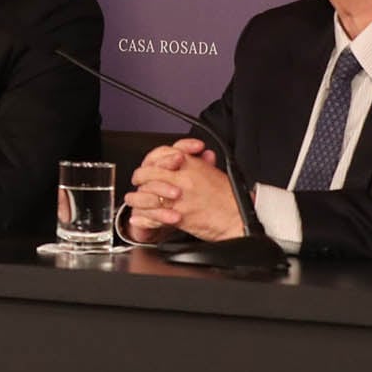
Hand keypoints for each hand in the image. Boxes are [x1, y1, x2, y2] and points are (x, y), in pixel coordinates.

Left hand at [127, 137, 244, 240]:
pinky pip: (152, 215)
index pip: (161, 153)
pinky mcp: (178, 215)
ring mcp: (178, 197)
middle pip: (148, 172)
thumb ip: (197, 162)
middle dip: (140, 177)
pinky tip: (138, 218)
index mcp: (190, 164)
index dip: (151, 159)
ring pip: (146, 193)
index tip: (149, 165)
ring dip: (137, 198)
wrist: (238, 218)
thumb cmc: (230, 198)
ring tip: (133, 200)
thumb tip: (188, 156)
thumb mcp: (213, 172)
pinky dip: (143, 218)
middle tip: (138, 182)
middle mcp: (181, 178)